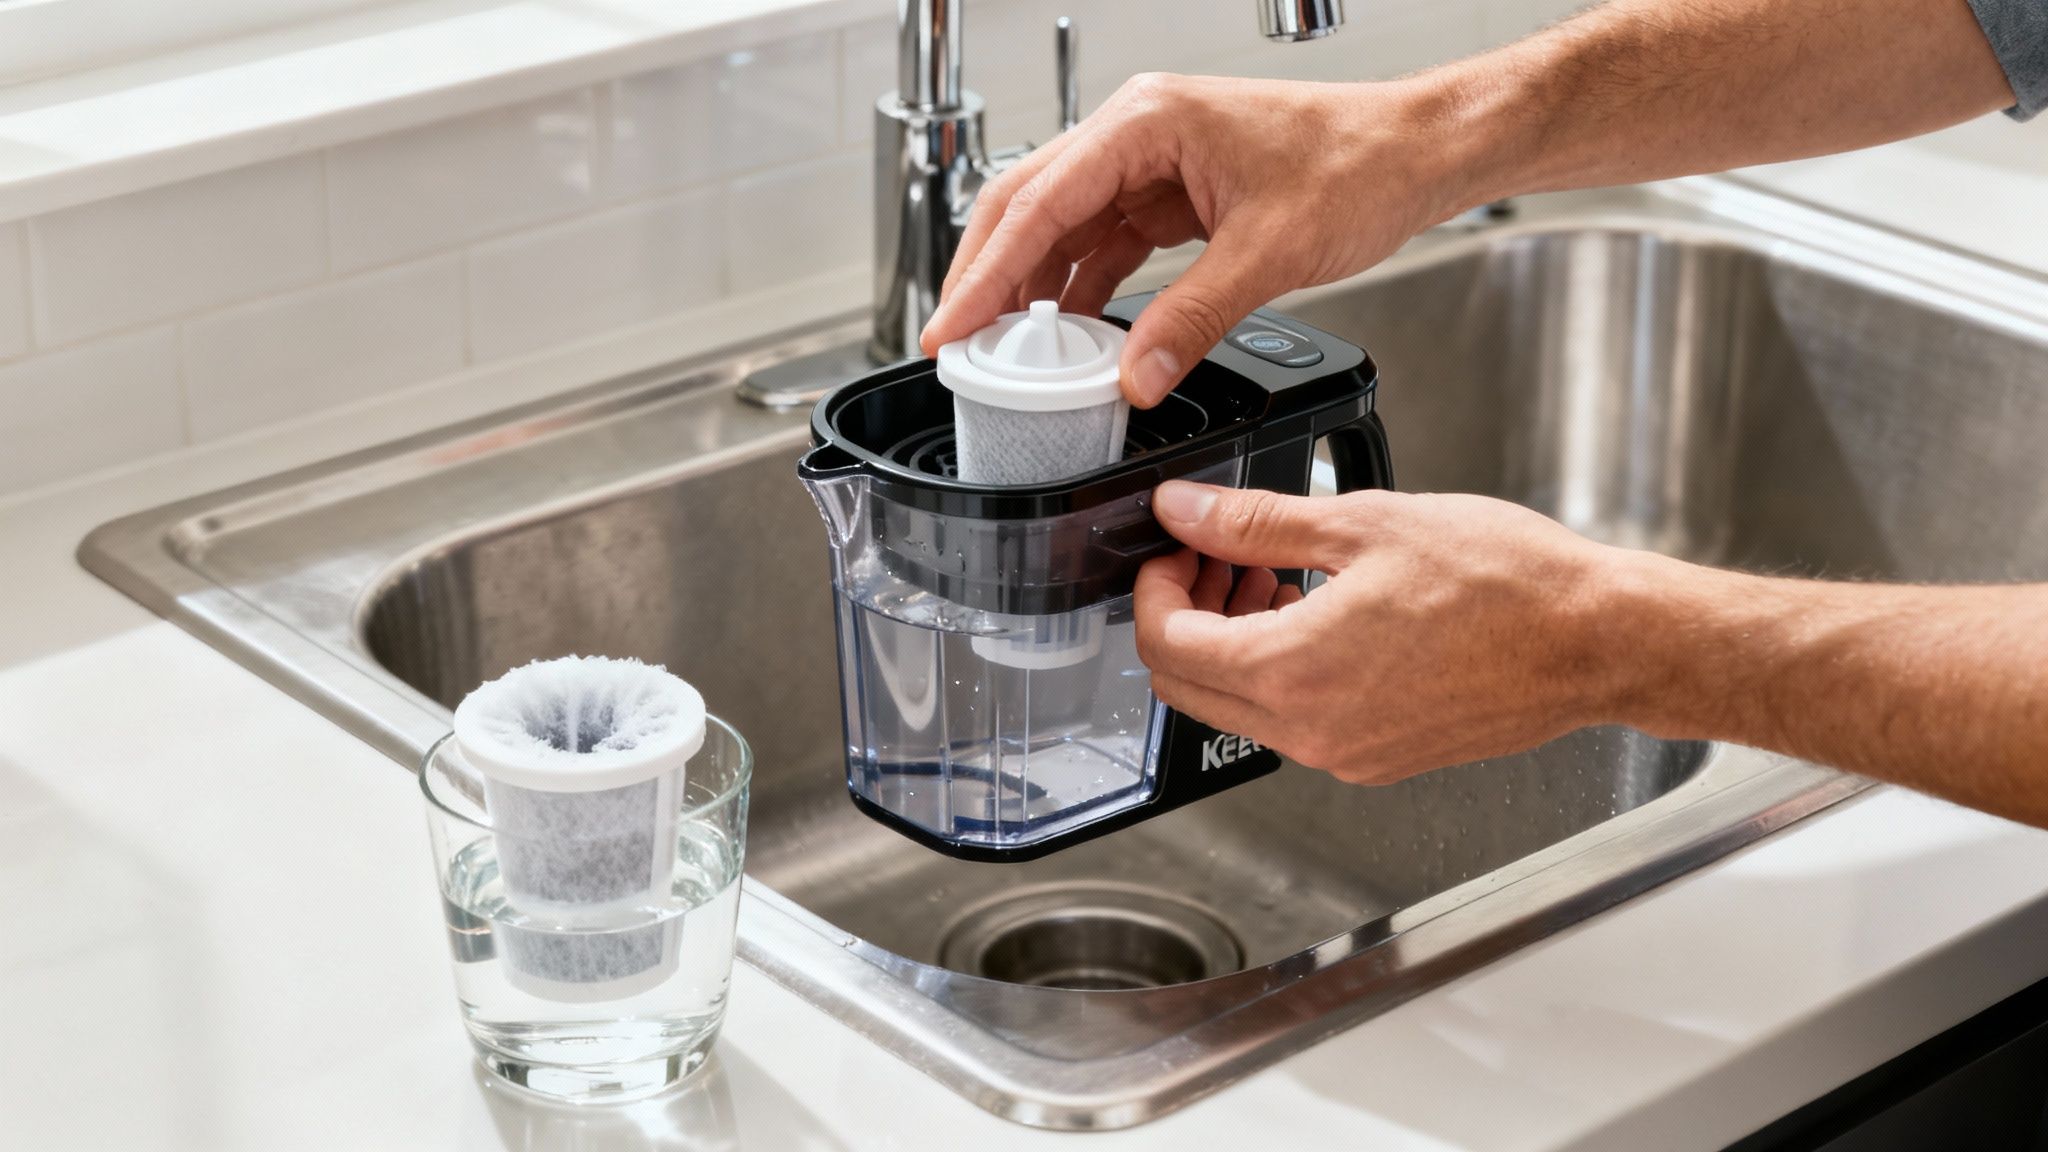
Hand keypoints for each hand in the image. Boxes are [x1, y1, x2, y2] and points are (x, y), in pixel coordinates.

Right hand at [918, 73, 1470, 405]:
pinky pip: (1104, 242)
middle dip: (984, 276)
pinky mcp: (1172, 193)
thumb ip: (1194, 320)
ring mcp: (1151, 162)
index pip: (1038, 203)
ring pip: (1061, 226)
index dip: (984, 273)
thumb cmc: (1360, 162)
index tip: (951, 326)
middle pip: (1028, 205)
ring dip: (1028, 286)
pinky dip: (1078, 288)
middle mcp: (1137, 132)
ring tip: (1000, 350)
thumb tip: (1135, 378)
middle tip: (953, 343)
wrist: (1416, 150)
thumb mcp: (1270, 252)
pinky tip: (1068, 334)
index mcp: (1146, 121)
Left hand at [1133, 481, 1634, 784]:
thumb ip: (1256, 522)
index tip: (1175, 547)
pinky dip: (1281, 668)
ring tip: (1271, 574)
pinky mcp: (1377, 758)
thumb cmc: (1507, 584)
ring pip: (1238, 706)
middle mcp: (1311, 731)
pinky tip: (1317, 610)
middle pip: (1187, 686)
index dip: (1151, 588)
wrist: (1595, 641)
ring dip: (1232, 640)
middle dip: (1182, 616)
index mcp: (1294, 672)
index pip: (1165, 644)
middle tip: (1214, 557)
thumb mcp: (1364, 524)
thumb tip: (1187, 510)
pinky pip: (1294, 721)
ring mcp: (1344, 753)